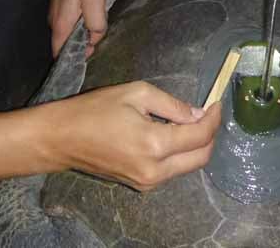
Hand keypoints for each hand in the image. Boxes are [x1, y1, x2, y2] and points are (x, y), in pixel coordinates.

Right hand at [42, 81, 221, 190]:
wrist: (62, 139)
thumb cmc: (95, 110)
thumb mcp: (136, 93)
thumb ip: (172, 105)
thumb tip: (198, 114)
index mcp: (155, 144)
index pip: (200, 135)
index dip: (214, 118)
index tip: (217, 103)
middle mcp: (155, 170)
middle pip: (201, 157)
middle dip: (210, 135)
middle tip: (207, 113)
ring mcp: (147, 182)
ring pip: (187, 166)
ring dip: (194, 146)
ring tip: (188, 121)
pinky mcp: (140, 186)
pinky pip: (171, 171)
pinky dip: (178, 154)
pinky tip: (170, 135)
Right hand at [49, 0, 108, 57]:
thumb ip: (95, 23)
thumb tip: (94, 40)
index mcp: (60, 24)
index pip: (60, 54)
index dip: (74, 60)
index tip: (90, 61)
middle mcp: (55, 20)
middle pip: (66, 43)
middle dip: (81, 47)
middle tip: (101, 45)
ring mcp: (57, 8)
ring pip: (70, 30)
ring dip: (83, 33)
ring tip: (100, 31)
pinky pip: (71, 18)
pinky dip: (82, 21)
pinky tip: (94, 15)